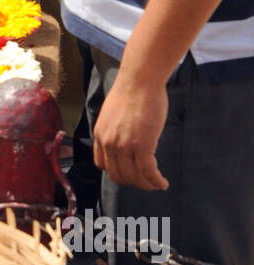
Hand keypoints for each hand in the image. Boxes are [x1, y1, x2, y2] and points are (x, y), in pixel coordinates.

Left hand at [93, 71, 169, 190]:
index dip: (118, 172)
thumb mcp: (114, 114)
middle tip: (146, 181)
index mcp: (100, 135)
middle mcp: (108, 143)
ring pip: (134, 177)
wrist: (140, 80)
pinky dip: (156, 181)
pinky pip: (148, 172)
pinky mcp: (142, 146)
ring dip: (146, 184)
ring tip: (156, 184)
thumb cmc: (132, 92)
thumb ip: (115, 130)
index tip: (130, 172)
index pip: (103, 165)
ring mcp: (124, 146)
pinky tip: (163, 183)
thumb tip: (126, 139)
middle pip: (118, 175)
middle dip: (133, 182)